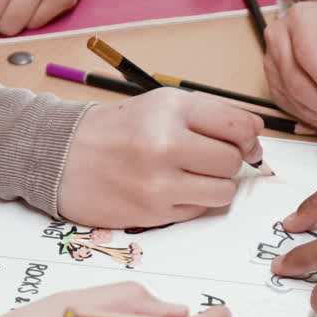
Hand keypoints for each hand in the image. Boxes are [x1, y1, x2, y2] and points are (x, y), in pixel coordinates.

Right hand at [57, 88, 263, 226]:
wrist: (60, 157)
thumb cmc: (115, 130)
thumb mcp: (160, 104)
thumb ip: (210, 113)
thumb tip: (256, 131)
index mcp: (172, 108)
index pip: (239, 125)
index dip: (249, 137)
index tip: (244, 143)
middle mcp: (166, 142)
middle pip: (232, 160)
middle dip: (228, 162)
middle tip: (208, 159)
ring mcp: (159, 182)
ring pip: (223, 191)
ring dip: (215, 185)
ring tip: (192, 176)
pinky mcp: (152, 212)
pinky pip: (199, 210)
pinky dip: (193, 202)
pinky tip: (170, 189)